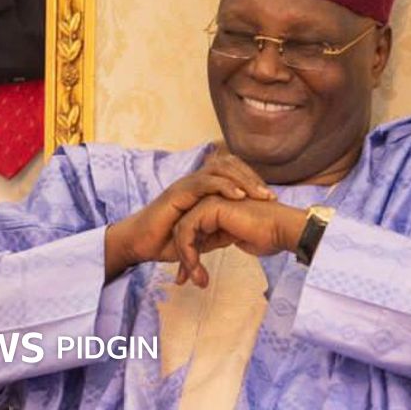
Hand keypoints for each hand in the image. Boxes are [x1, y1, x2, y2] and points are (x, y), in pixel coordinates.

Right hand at [104, 151, 274, 279]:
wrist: (140, 245)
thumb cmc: (166, 240)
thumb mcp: (201, 236)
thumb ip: (219, 230)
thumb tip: (241, 231)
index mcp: (202, 188)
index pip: (232, 172)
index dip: (252, 180)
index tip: (270, 197)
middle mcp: (195, 181)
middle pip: (229, 164)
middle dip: (252, 177)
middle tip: (271, 196)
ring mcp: (186, 184)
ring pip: (219, 169)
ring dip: (243, 180)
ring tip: (260, 195)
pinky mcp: (177, 192)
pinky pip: (203, 183)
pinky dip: (224, 187)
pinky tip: (239, 196)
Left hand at [171, 196, 307, 287]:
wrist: (282, 229)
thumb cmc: (268, 236)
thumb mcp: (235, 240)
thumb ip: (217, 239)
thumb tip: (201, 252)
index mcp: (215, 210)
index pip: (190, 232)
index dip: (186, 257)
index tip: (185, 279)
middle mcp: (209, 203)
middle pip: (182, 232)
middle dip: (182, 259)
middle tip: (183, 282)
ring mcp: (209, 202)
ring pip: (181, 232)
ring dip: (185, 259)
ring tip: (196, 279)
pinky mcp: (209, 207)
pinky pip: (186, 230)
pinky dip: (187, 252)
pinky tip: (196, 268)